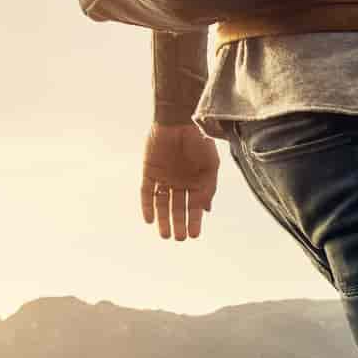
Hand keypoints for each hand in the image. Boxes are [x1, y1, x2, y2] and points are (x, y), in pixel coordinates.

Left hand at [141, 122, 217, 241]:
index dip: (194, 221)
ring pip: (162, 204)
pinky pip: (147, 192)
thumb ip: (208, 188)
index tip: (194, 235)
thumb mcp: (211, 166)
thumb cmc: (199, 141)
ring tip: (165, 235)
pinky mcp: (149, 171)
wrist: (180, 120)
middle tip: (179, 238)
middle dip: (179, 224)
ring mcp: (164, 178)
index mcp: (196, 182)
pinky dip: (147, 206)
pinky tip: (149, 219)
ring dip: (163, 219)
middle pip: (177, 208)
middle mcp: (180, 182)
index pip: (194, 207)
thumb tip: (205, 210)